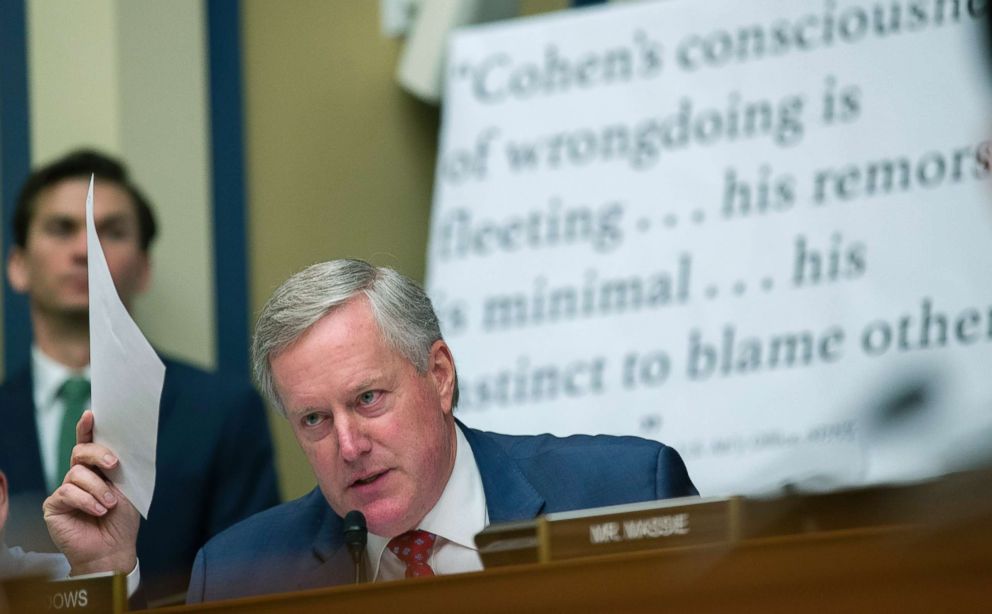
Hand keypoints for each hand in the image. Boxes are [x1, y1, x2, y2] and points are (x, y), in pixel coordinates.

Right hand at [43, 410, 138, 575]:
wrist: (113, 548)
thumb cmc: (121, 520)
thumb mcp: (127, 488)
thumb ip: (120, 468)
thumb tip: (122, 448)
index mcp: (96, 469)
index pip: (88, 443)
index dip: (87, 428)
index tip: (91, 414)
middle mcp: (78, 476)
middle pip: (80, 452)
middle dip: (98, 454)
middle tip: (114, 465)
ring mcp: (65, 490)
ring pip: (77, 474)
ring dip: (98, 488)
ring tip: (109, 504)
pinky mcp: (54, 505)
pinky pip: (68, 493)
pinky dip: (87, 501)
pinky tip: (98, 511)